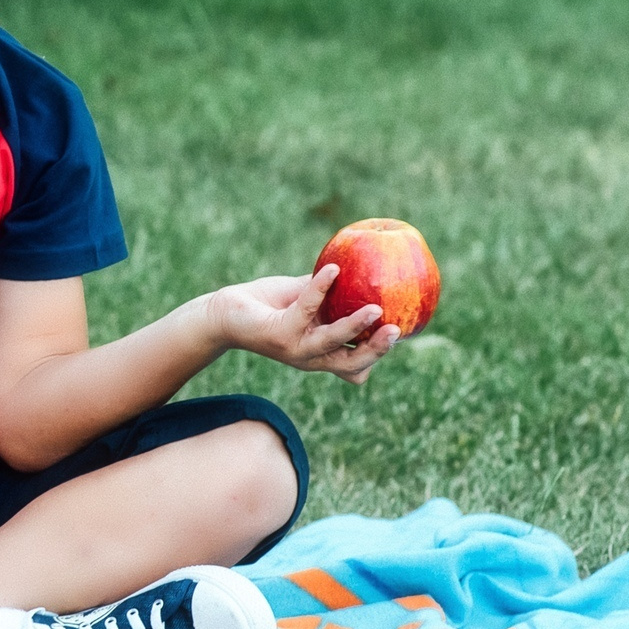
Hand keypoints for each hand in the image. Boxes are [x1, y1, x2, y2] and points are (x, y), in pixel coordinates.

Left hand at [214, 266, 399, 384]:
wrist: (226, 313)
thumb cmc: (270, 304)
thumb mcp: (307, 300)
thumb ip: (334, 292)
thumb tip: (363, 266)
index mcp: (323, 352)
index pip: (358, 363)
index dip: (379, 353)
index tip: (401, 330)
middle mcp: (312, 357)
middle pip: (353, 362)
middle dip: (377, 349)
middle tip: (397, 329)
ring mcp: (296, 348)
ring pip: (332, 342)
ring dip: (355, 326)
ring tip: (375, 309)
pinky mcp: (278, 334)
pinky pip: (305, 308)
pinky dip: (320, 288)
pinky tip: (331, 269)